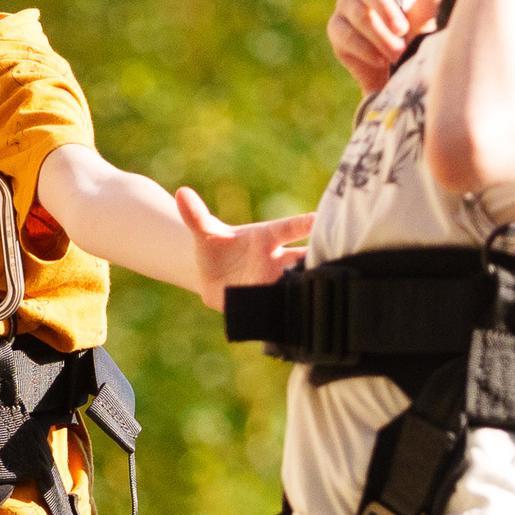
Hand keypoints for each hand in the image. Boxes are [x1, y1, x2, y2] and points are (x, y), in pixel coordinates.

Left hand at [176, 187, 312, 309]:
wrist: (211, 276)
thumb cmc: (213, 247)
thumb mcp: (204, 232)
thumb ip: (195, 215)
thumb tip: (181, 193)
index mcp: (266, 238)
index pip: (289, 228)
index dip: (305, 224)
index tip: (321, 219)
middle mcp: (277, 260)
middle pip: (304, 258)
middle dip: (316, 260)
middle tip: (333, 260)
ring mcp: (275, 282)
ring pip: (298, 285)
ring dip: (305, 289)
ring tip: (318, 294)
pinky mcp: (268, 302)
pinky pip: (284, 308)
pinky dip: (290, 312)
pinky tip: (301, 321)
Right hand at [327, 0, 439, 94]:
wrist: (395, 72)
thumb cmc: (414, 40)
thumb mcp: (426, 24)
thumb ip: (429, 9)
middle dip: (387, 10)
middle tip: (403, 31)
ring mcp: (346, 6)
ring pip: (360, 15)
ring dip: (381, 36)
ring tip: (398, 54)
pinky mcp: (336, 29)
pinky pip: (348, 36)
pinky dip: (367, 50)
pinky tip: (381, 60)